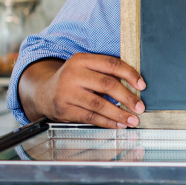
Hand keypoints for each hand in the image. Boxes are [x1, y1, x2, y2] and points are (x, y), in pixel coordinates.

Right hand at [20, 54, 146, 127]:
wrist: (43, 93)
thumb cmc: (74, 80)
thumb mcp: (85, 68)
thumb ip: (106, 73)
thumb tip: (136, 85)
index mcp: (81, 60)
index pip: (111, 64)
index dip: (129, 74)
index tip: (142, 85)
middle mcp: (72, 74)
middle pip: (107, 84)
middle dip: (127, 97)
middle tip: (140, 107)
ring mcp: (66, 92)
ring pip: (99, 104)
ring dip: (119, 114)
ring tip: (133, 120)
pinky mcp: (64, 110)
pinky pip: (90, 117)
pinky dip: (108, 122)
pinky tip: (119, 125)